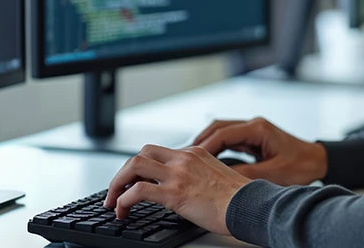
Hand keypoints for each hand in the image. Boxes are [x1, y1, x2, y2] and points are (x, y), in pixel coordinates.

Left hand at [103, 145, 249, 235]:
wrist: (250, 205)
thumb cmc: (240, 198)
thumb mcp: (217, 177)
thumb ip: (197, 176)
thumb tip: (185, 190)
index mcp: (195, 153)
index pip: (158, 152)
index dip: (141, 167)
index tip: (134, 181)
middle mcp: (184, 159)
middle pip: (141, 153)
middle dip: (124, 172)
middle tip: (117, 189)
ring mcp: (178, 174)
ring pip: (133, 166)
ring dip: (117, 184)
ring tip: (113, 201)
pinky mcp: (174, 193)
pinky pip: (137, 191)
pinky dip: (123, 201)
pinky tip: (122, 211)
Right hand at [192, 117, 326, 185]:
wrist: (318, 162)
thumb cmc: (302, 165)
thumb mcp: (272, 173)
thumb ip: (245, 174)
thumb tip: (221, 177)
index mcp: (258, 129)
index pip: (223, 133)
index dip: (205, 145)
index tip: (191, 157)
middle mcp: (254, 126)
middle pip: (218, 127)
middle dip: (201, 141)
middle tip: (185, 156)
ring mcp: (253, 131)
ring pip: (222, 132)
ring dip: (207, 144)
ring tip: (192, 159)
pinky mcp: (254, 139)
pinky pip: (229, 140)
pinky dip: (217, 148)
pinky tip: (208, 160)